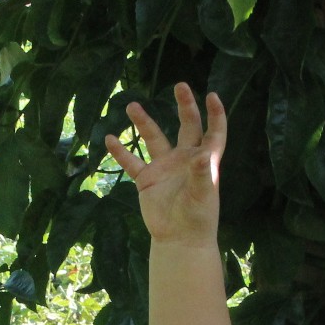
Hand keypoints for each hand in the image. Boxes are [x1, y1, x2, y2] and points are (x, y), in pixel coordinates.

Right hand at [106, 82, 226, 244]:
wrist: (179, 239)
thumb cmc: (198, 218)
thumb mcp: (203, 195)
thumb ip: (202, 174)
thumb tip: (203, 155)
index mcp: (203, 160)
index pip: (213, 132)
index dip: (215, 115)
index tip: (211, 95)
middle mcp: (184, 158)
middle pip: (187, 125)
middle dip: (184, 105)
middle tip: (180, 85)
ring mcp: (164, 167)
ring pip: (153, 138)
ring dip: (144, 122)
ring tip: (132, 106)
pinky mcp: (146, 179)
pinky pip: (131, 161)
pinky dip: (120, 151)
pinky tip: (109, 139)